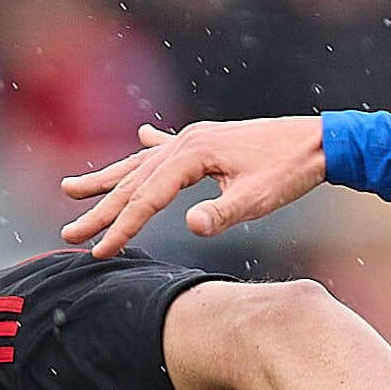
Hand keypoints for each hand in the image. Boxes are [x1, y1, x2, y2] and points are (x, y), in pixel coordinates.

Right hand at [61, 118, 329, 256]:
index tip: (98, 252)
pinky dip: (149, 149)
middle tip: (69, 234)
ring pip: (141, 163)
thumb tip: (190, 226)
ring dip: (108, 178)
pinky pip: (166, 149)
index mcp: (191, 154)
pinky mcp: (209, 141)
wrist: (321, 141)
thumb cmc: (290, 171)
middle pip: (133, 181)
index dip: (121, 228)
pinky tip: (139, 137)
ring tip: (71, 188)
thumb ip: (222, 213)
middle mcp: (185, 142)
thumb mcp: (258, 198)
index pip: (146, 198)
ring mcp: (194, 139)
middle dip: (100, 210)